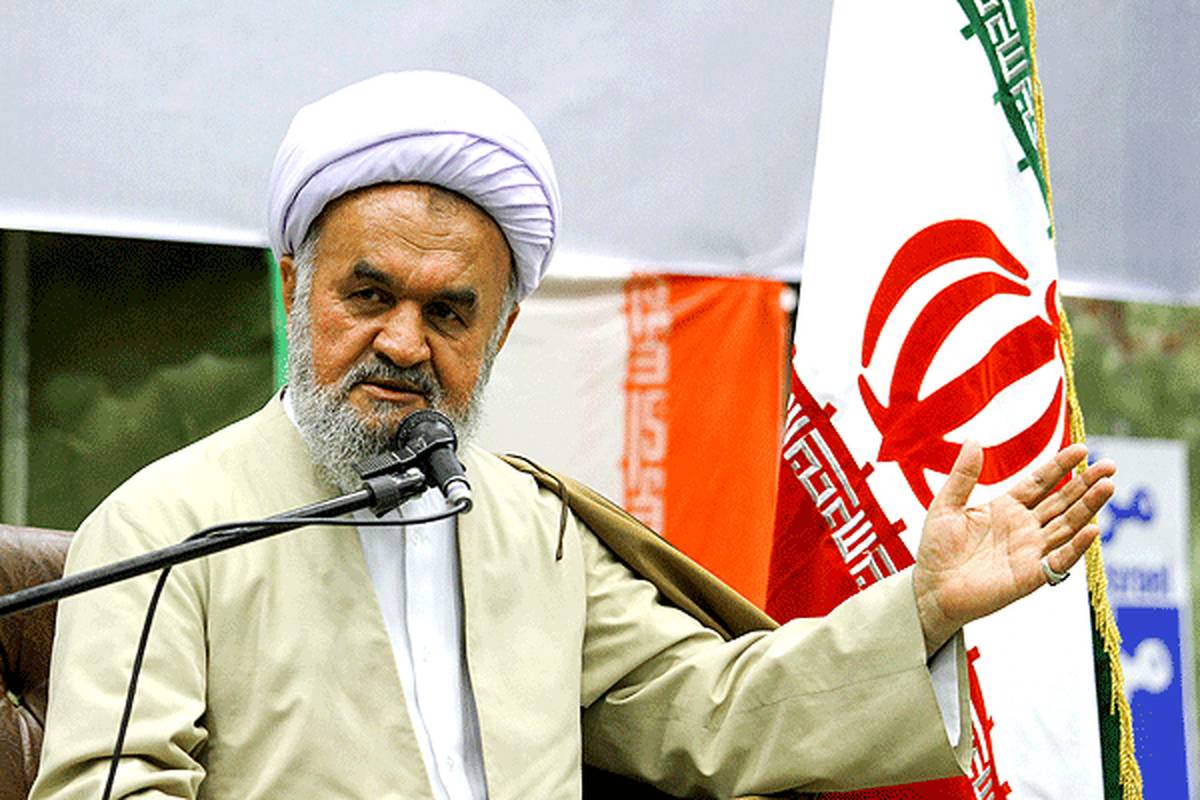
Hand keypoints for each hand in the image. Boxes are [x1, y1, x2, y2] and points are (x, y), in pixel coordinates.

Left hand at [912, 441, 1114, 655]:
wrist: (931, 589)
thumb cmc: (937, 550)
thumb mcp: (946, 506)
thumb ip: (962, 477)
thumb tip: (972, 440)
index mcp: (1006, 508)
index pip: (1040, 482)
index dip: (1060, 466)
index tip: (1081, 448)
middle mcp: (1024, 528)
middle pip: (1062, 502)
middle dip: (1086, 484)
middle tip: (1110, 465)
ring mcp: (1030, 551)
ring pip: (1067, 526)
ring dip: (1088, 508)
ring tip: (1107, 487)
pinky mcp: (1030, 576)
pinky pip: (1059, 560)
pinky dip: (1076, 547)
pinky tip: (1092, 530)